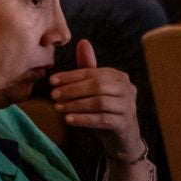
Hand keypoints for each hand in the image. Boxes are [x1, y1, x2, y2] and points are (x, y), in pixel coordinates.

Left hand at [50, 40, 146, 161]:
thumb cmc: (105, 108)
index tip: (51, 81)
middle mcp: (127, 89)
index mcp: (119, 76)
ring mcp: (129, 107)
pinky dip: (83, 119)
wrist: (122, 138)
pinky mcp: (125, 124)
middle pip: (96, 86)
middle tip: (53, 95)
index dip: (70, 76)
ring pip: (99, 102)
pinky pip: (102, 119)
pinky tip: (68, 120)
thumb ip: (88, 67)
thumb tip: (82, 42)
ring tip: (58, 108)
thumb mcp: (95, 88)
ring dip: (75, 104)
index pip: (92, 73)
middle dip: (72, 90)